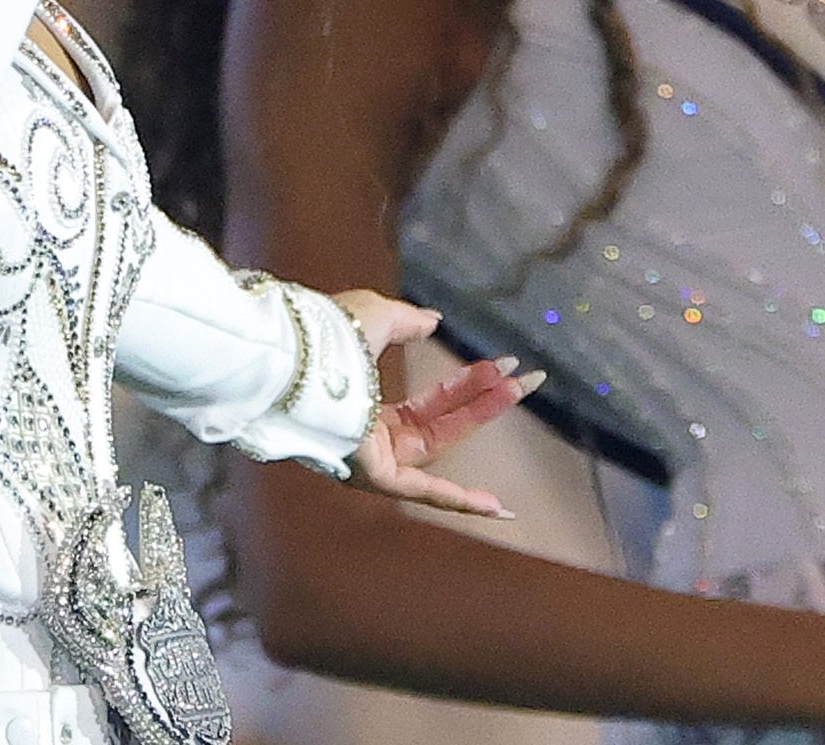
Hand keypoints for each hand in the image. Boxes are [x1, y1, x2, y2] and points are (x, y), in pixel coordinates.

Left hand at [331, 289, 543, 517]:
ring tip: (521, 388)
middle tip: (528, 377)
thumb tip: (433, 321)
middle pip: (442, 421)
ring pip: (441, 442)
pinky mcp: (376, 476)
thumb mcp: (376, 317)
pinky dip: (461, 500)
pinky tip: (498, 508)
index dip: (465, 384)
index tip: (501, 365)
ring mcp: (374, 457)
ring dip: (481, 416)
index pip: (427, 402)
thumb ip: (406, 322)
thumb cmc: (326, 336)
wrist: (297, 357)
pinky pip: (425, 492)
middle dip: (484, 399)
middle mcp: (370, 433)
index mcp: (366, 401)